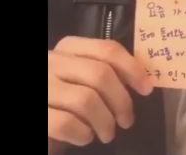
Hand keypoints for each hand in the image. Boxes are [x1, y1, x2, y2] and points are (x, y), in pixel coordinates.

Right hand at [48, 36, 152, 151]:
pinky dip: (83, 134)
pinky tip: (85, 137)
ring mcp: (43, 87)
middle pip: (100, 73)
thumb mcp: (81, 78)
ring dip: (105, 121)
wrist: (38, 120)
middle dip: (121, 100)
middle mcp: (51, 61)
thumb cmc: (62, 99)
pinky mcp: (38, 115)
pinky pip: (67, 123)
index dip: (132, 68)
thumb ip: (104, 72)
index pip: (107, 48)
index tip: (146, 89)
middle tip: (127, 120)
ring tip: (108, 133)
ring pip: (86, 100)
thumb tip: (143, 81)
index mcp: (68, 47)